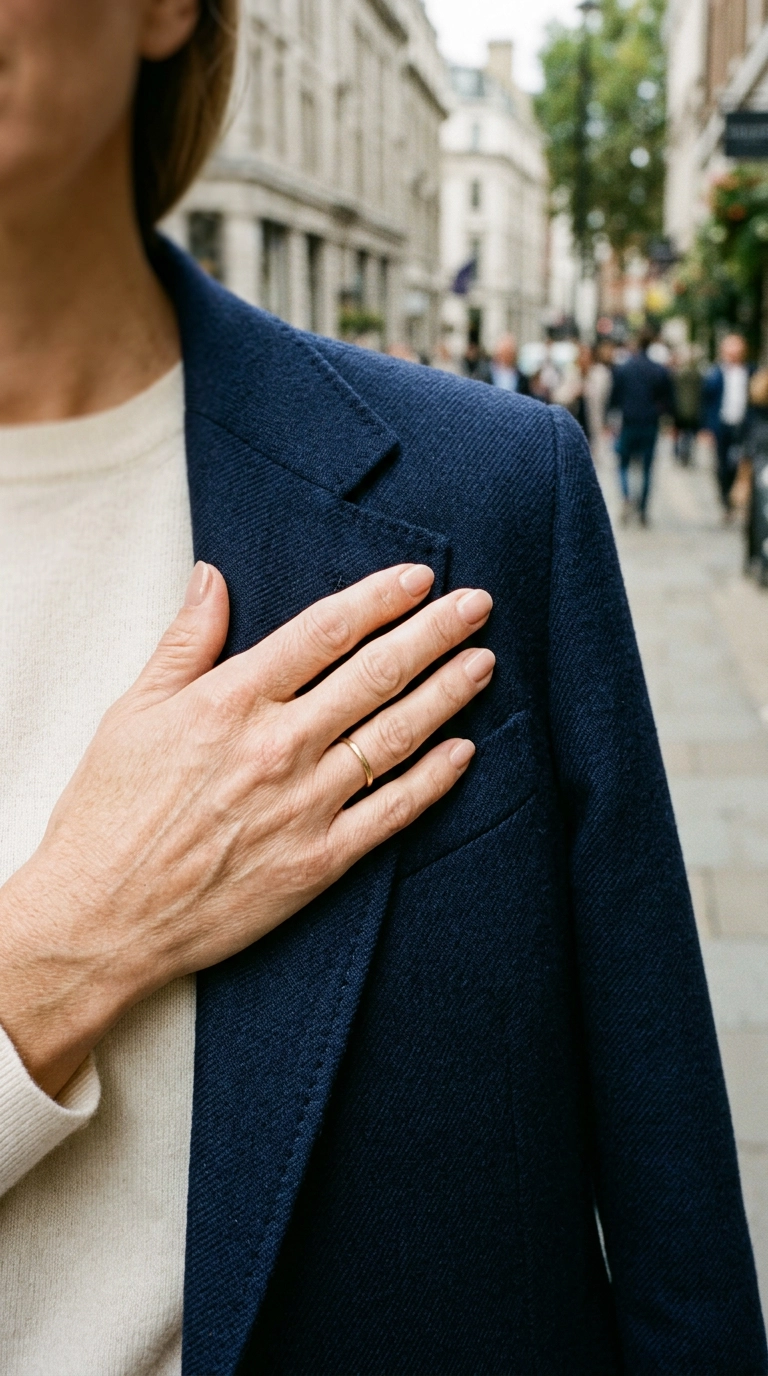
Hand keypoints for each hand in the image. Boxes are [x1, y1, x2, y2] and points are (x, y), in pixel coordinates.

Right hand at [0, 562, 493, 1097]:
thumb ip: (184, 641)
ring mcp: (305, 805)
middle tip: (477, 605)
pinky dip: (434, 780)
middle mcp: (278, 746)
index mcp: (231, 700)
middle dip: (433, 633)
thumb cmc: (108, 815)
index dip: (380, 598)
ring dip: (446, 694)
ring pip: (395, 736)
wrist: (101, 918)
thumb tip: (212, 576)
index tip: (419, 577)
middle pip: (375, 674)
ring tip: (482, 662)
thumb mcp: (132, 712)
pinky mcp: (319, 862)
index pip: (326, 631)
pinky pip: (392, 812)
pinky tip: (464, 752)